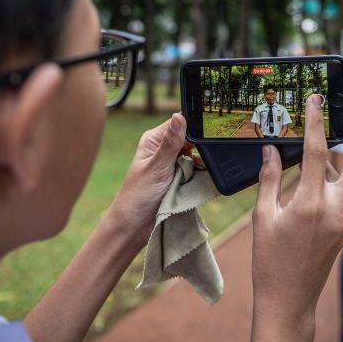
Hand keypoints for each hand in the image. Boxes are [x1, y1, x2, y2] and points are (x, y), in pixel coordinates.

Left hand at [109, 112, 197, 242]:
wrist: (135, 226)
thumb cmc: (138, 195)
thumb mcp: (157, 166)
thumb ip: (170, 142)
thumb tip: (179, 116)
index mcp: (154, 140)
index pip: (178, 123)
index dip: (193, 126)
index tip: (207, 132)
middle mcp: (163, 149)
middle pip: (190, 138)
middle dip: (199, 146)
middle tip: (206, 154)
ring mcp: (173, 164)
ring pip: (196, 155)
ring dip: (201, 161)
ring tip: (202, 168)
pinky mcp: (180, 178)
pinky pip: (196, 170)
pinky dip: (202, 173)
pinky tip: (205, 175)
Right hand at [251, 97, 342, 324]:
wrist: (289, 301)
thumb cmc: (270, 261)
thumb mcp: (262, 216)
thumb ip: (270, 179)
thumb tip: (270, 149)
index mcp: (311, 205)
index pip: (317, 152)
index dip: (317, 122)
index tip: (317, 100)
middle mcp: (335, 211)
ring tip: (327, 137)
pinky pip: (342, 197)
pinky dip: (331, 180)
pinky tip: (313, 176)